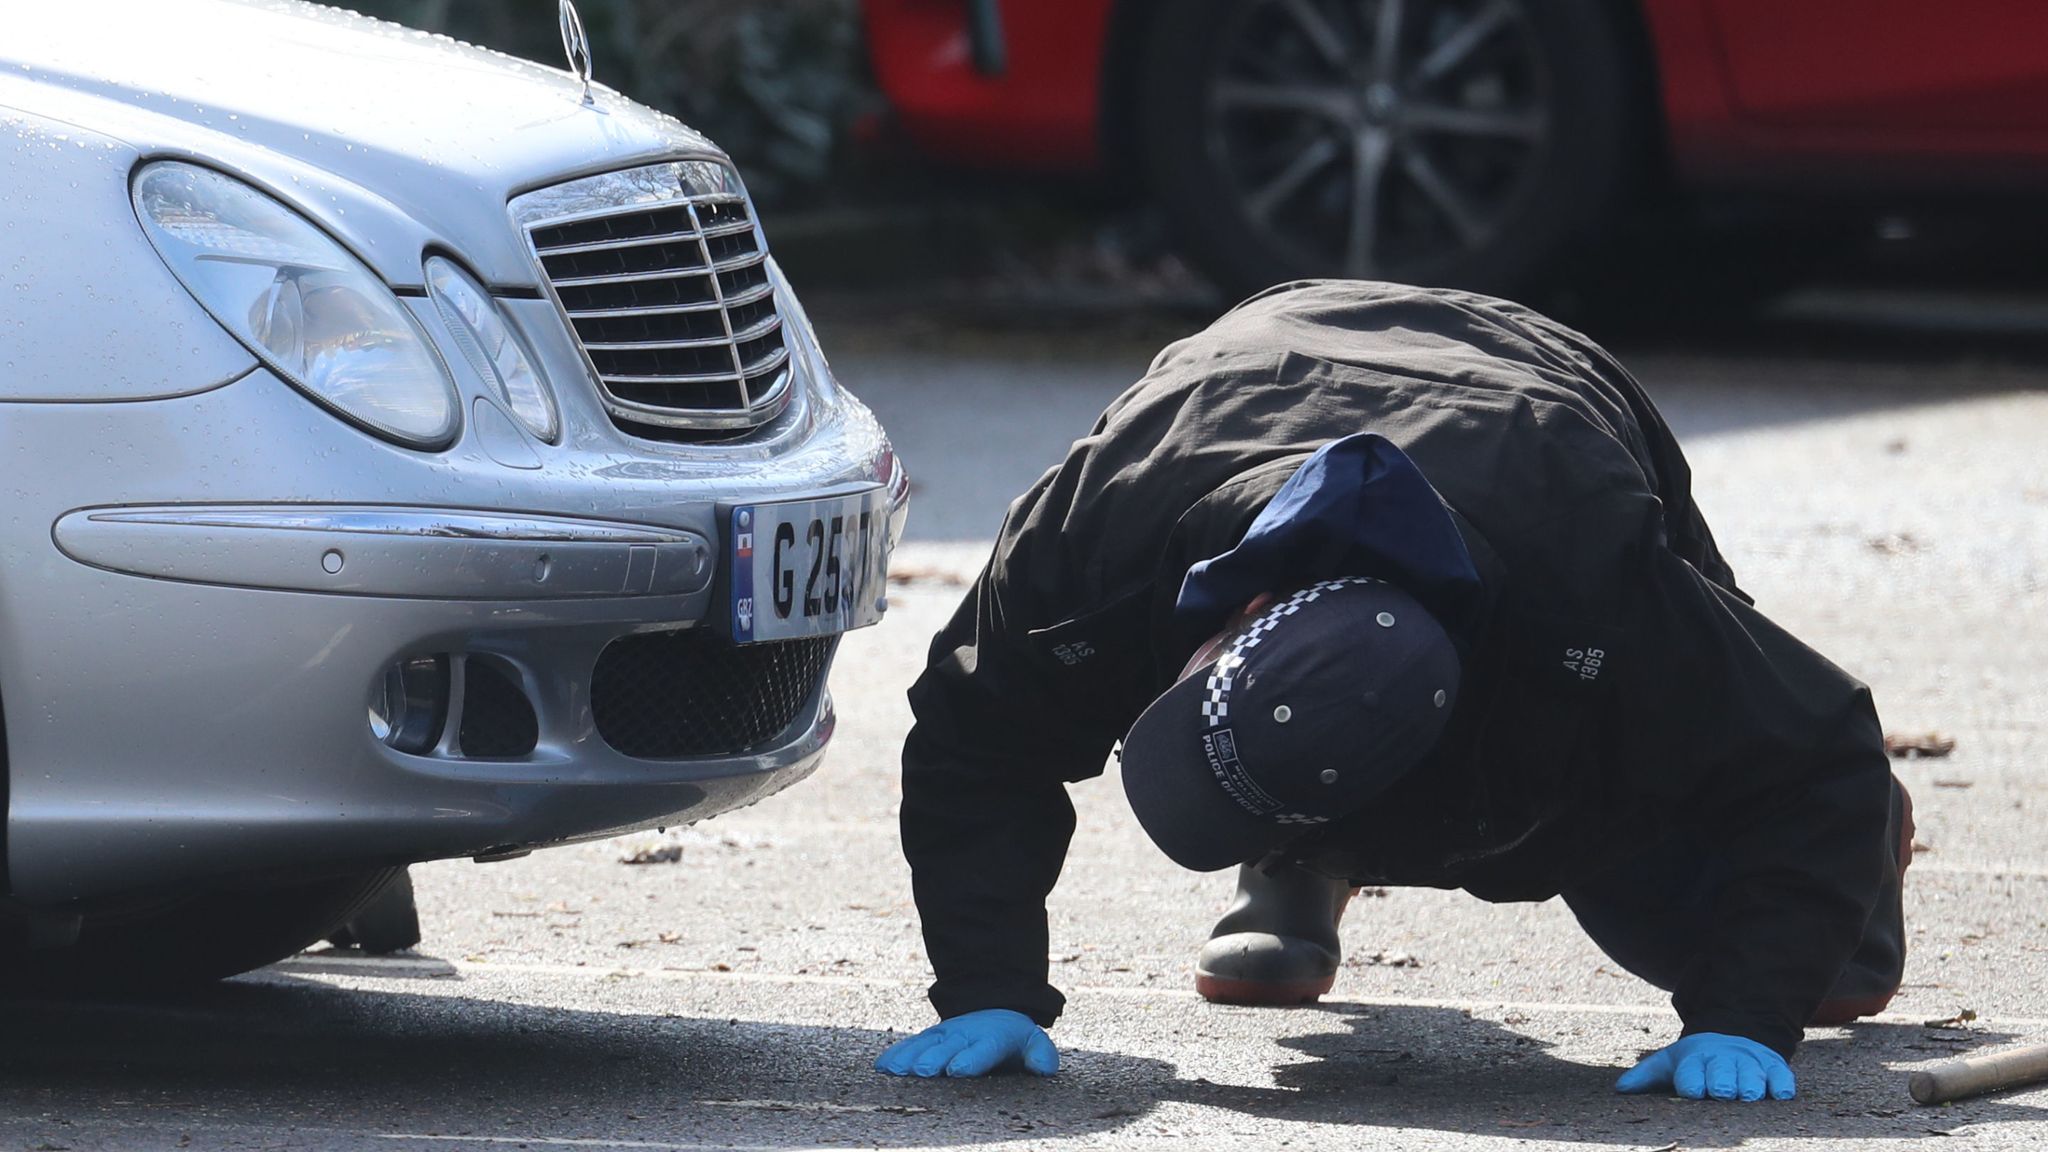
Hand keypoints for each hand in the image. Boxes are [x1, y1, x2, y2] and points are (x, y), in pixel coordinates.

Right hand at [874, 1009, 1059, 1077]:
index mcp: (992, 1039)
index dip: (971, 1059)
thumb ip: (1040, 1054)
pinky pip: (910, 1046)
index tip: (957, 1069)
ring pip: (924, 1046)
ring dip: (910, 1058)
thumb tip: (1044, 1067)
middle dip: (935, 1059)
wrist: (993, 1010)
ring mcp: (943, 1037)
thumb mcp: (1033, 1042)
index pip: (983, 1049)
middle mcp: (964, 1036)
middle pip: (948, 1048)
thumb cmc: (1013, 1038)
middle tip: (924, 1070)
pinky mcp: (928, 1040)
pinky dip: (896, 1055)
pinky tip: (882, 1067)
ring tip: (895, 1070)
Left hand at [1616, 1032, 1795, 1100]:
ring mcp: (1749, 1064)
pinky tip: (1781, 1094)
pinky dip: (1781, 1085)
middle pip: (1722, 1074)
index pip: (1691, 1073)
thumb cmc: (1696, 1061)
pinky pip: (1781, 1077)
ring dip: (1750, 1085)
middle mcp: (1723, 1061)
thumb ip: (1645, 1076)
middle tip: (1721, 1092)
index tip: (1691, 1091)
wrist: (1733, 1036)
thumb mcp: (1669, 1063)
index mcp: (1695, 1060)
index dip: (1691, 1082)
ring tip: (1748, 1095)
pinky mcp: (1774, 1068)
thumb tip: (1619, 1089)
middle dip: (1721, 1083)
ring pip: (1751, 1076)